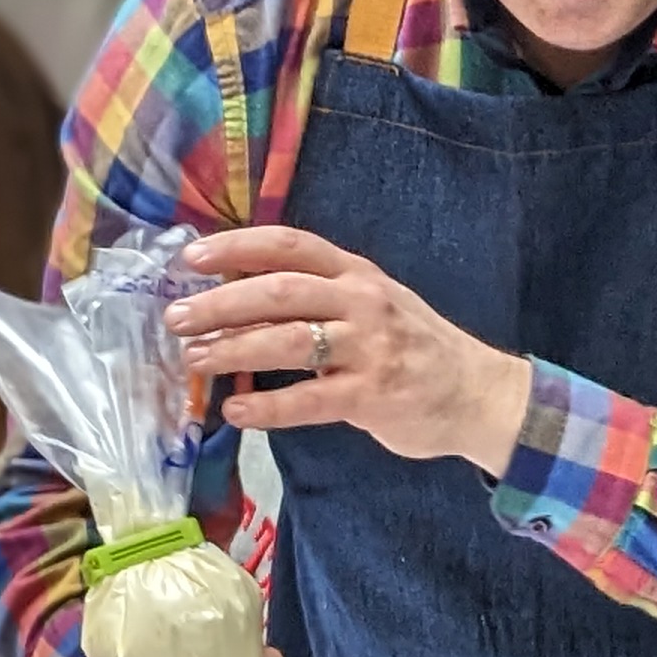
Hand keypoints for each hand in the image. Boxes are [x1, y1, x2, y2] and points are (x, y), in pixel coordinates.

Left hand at [167, 228, 532, 475]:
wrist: (479, 393)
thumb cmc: (414, 348)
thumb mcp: (372, 305)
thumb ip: (317, 299)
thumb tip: (236, 301)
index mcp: (356, 273)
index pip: (289, 245)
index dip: (237, 246)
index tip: (191, 257)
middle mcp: (362, 302)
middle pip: (279, 290)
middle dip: (221, 302)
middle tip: (177, 318)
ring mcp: (370, 348)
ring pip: (288, 341)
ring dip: (233, 349)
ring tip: (194, 360)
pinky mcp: (373, 396)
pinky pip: (309, 400)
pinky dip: (268, 406)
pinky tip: (236, 411)